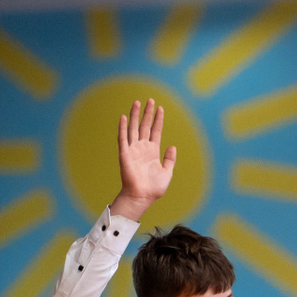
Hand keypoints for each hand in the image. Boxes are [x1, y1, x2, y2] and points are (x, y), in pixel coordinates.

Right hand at [110, 98, 175, 219]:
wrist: (142, 196)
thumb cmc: (154, 188)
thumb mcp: (167, 172)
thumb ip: (170, 159)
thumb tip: (173, 146)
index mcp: (152, 151)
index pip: (155, 131)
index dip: (158, 120)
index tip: (160, 108)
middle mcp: (142, 148)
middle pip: (145, 126)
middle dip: (147, 113)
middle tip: (150, 100)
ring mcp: (133, 150)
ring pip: (134, 128)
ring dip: (135, 115)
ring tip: (138, 102)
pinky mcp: (125, 154)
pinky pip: (123, 138)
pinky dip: (123, 127)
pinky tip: (124, 117)